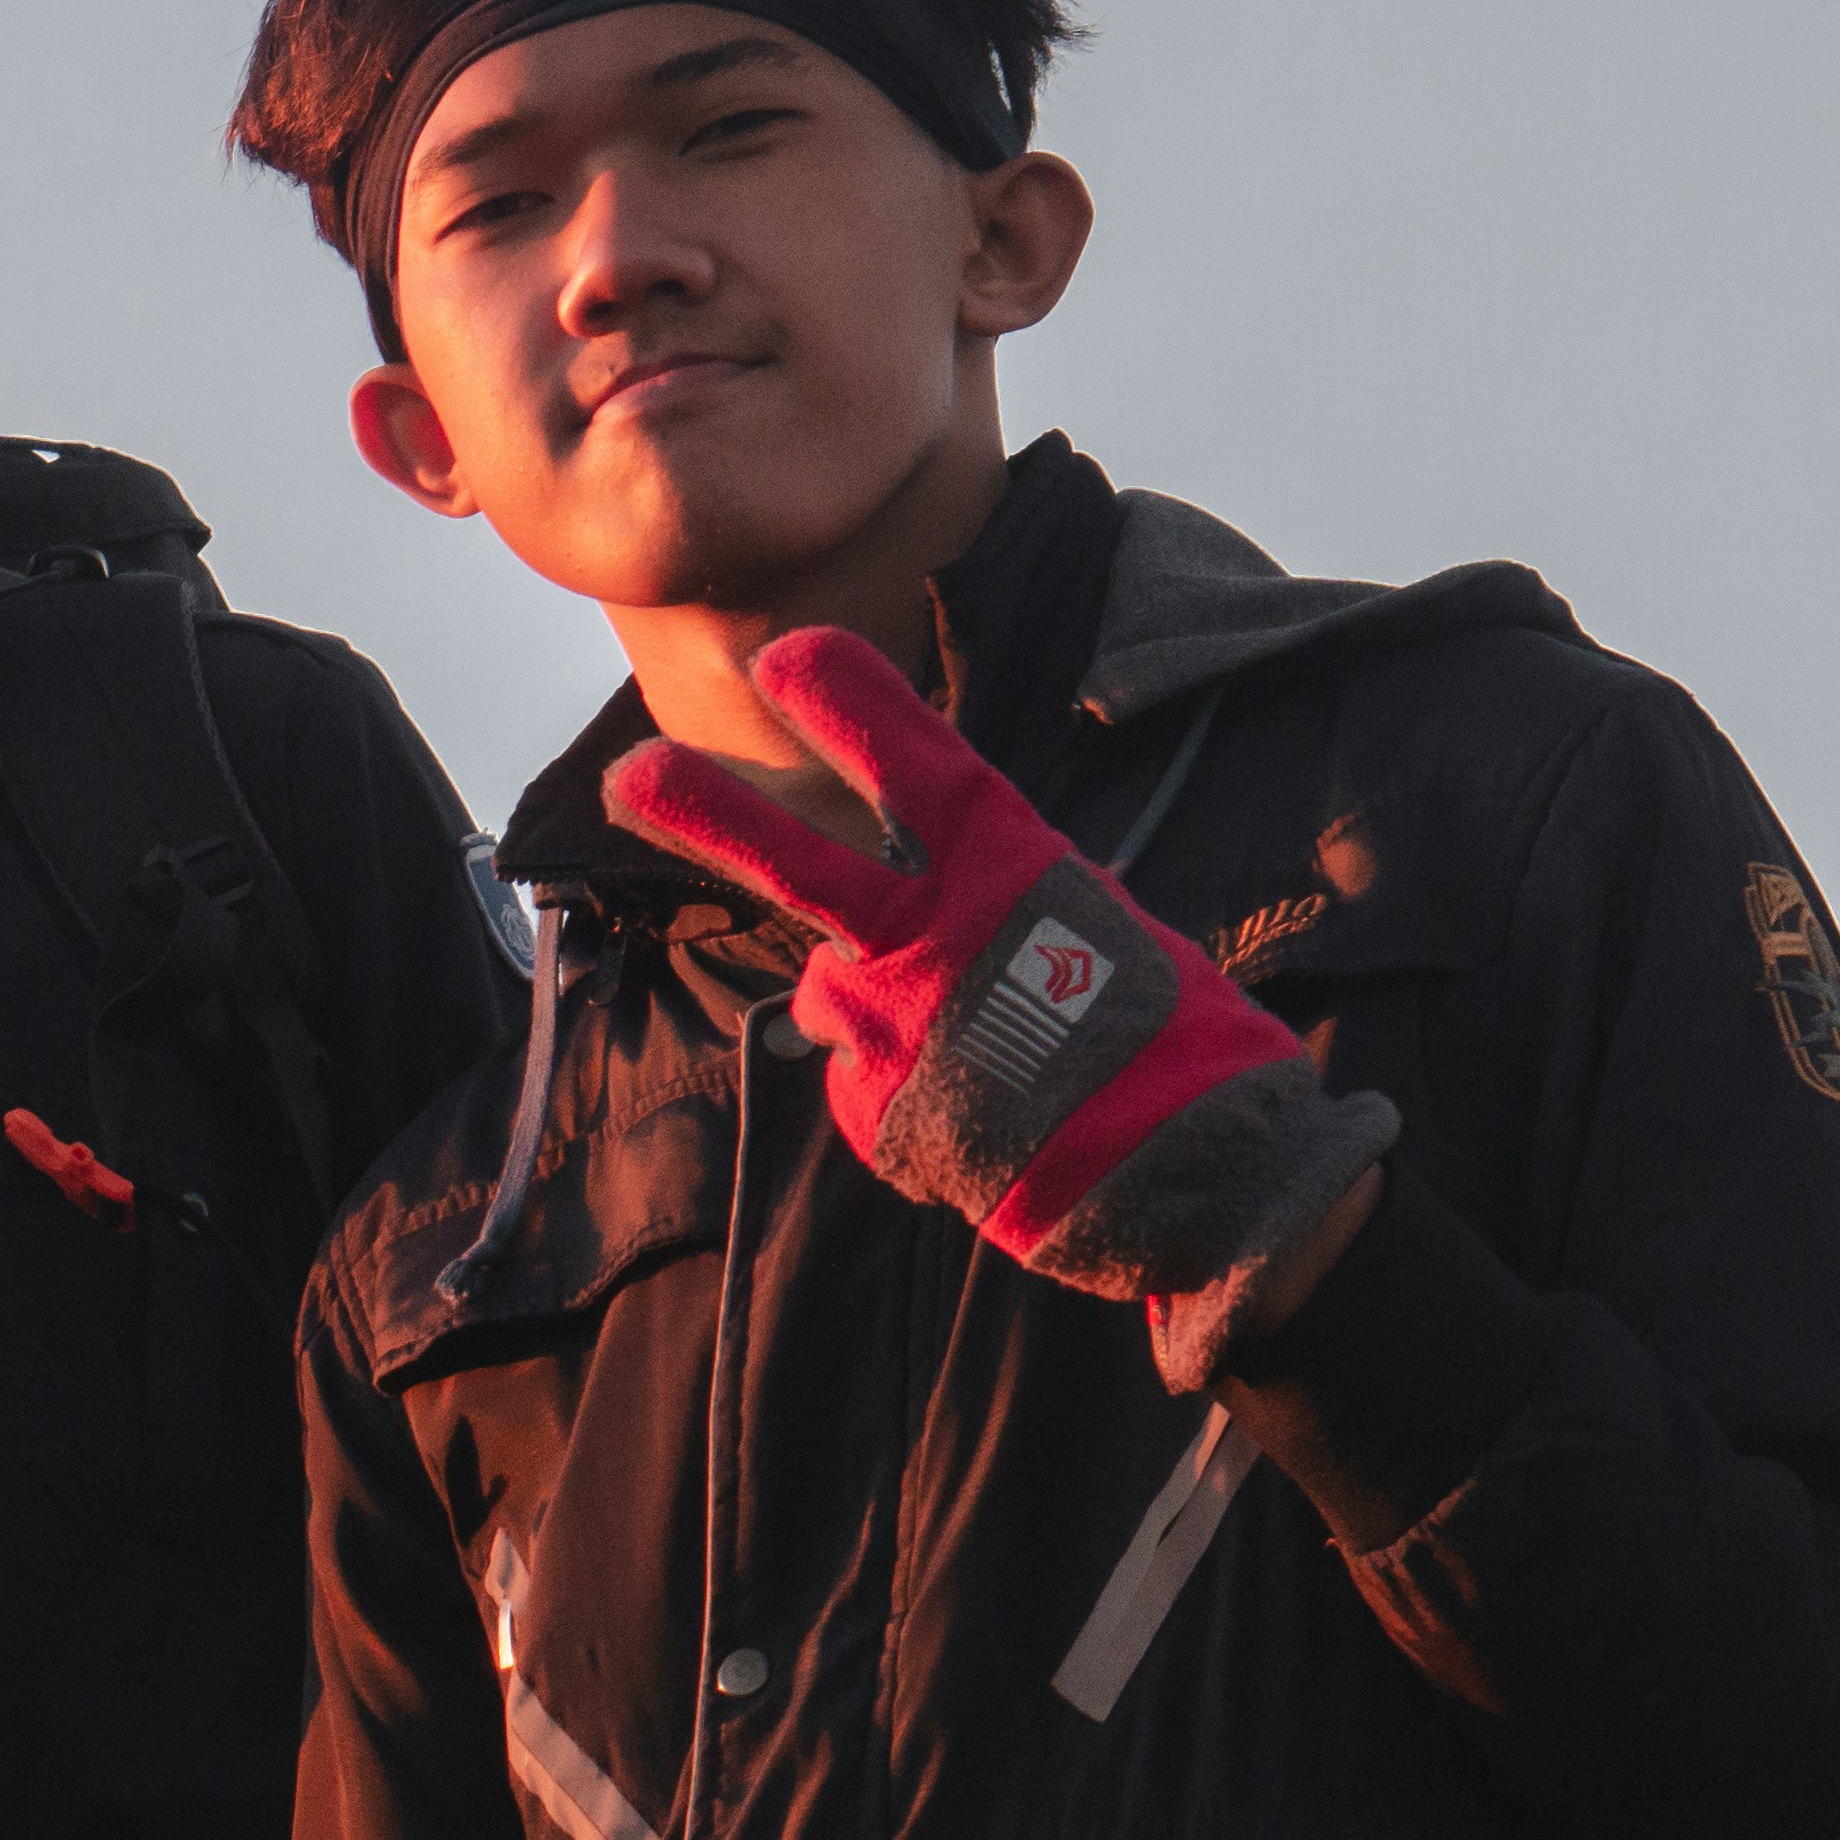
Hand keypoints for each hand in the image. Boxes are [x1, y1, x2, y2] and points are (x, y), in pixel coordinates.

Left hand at [603, 629, 1390, 1382]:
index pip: (921, 769)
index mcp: (1017, 877)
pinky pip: (859, 1081)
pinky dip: (898, 1091)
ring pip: (833, 992)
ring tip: (975, 1055)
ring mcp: (901, 1031)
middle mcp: (941, 943)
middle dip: (713, 814)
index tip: (786, 655)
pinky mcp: (883, 1115)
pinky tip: (974, 1118)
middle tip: (631, 774)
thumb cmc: (1183, 1051)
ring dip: (875, 1009)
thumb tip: (948, 900)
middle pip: (803, 865)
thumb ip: (1006, 908)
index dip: (853, 707)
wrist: (1208, 1185)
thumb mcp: (1110, 938)